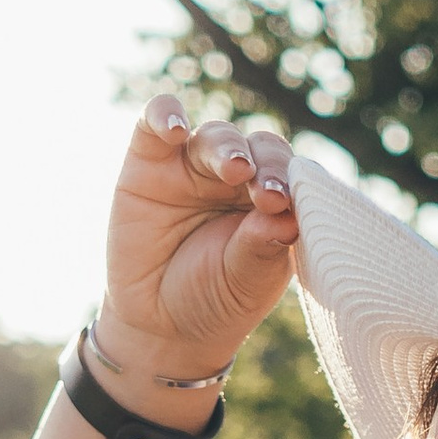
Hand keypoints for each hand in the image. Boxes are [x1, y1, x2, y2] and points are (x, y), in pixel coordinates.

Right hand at [101, 93, 300, 381]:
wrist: (158, 323)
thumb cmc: (213, 302)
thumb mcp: (242, 285)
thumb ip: (261, 251)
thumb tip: (287, 219)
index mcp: (271, 205)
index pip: (288, 175)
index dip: (286, 181)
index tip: (281, 204)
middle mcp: (237, 179)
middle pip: (257, 149)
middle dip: (264, 165)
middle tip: (264, 193)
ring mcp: (193, 165)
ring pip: (215, 137)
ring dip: (226, 147)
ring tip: (234, 167)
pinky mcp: (150, 159)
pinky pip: (157, 122)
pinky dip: (165, 115)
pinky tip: (174, 128)